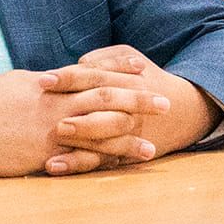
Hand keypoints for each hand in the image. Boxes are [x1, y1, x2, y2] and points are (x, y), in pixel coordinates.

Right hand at [0, 67, 167, 176]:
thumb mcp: (15, 84)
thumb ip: (41, 84)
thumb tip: (57, 80)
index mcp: (49, 82)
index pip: (91, 71)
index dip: (118, 69)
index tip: (142, 67)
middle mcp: (55, 103)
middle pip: (105, 97)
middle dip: (138, 99)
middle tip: (165, 100)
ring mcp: (51, 129)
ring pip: (99, 129)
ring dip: (130, 135)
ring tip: (155, 142)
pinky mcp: (43, 154)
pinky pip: (80, 157)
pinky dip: (105, 160)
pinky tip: (122, 167)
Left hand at [39, 46, 218, 172]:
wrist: (179, 110)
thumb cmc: (142, 78)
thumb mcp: (130, 57)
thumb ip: (103, 59)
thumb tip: (79, 63)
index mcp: (127, 79)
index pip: (95, 77)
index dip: (69, 78)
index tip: (44, 80)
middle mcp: (129, 107)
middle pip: (102, 107)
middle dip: (79, 113)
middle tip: (54, 119)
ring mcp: (126, 131)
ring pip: (103, 138)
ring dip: (79, 141)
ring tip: (54, 141)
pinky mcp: (120, 152)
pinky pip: (98, 160)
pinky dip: (75, 164)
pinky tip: (54, 166)